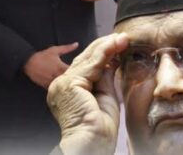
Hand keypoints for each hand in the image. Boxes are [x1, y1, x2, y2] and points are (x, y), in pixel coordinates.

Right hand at [23, 43, 77, 88]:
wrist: (29, 62)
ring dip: (65, 85)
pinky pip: (55, 89)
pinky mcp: (46, 86)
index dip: (79, 73)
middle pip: (69, 81)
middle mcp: (57, 76)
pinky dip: (58, 88)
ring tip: (69, 85)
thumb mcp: (54, 50)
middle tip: (77, 80)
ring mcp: (52, 82)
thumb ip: (67, 48)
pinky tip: (60, 87)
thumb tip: (76, 44)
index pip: (74, 72)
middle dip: (73, 80)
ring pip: (62, 86)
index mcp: (61, 67)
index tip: (82, 73)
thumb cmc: (42, 56)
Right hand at [47, 33, 128, 154]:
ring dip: (106, 47)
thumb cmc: (99, 130)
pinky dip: (103, 53)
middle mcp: (60, 85)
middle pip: (84, 60)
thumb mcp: (105, 98)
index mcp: (67, 91)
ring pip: (86, 59)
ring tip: (122, 39)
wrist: (91, 144)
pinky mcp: (69, 83)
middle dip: (104, 47)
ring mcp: (62, 83)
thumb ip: (104, 79)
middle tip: (122, 38)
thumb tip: (111, 60)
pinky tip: (114, 44)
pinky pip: (89, 64)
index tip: (118, 46)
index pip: (85, 67)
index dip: (102, 55)